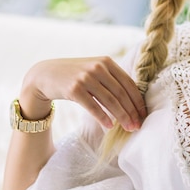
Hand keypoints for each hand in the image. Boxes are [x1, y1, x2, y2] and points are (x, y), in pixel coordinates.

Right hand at [19, 57, 146, 131]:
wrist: (45, 74)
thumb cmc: (75, 75)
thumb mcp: (95, 69)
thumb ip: (112, 79)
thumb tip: (133, 100)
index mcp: (107, 62)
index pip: (128, 83)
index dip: (137, 100)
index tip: (143, 114)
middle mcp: (98, 67)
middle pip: (121, 93)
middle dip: (132, 111)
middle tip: (138, 125)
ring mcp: (85, 78)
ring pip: (110, 101)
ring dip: (121, 116)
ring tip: (128, 128)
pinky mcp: (74, 89)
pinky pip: (93, 107)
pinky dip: (103, 118)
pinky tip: (109, 126)